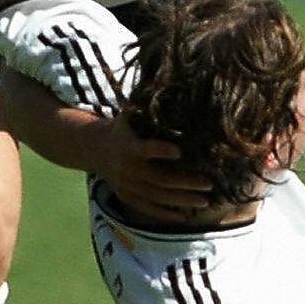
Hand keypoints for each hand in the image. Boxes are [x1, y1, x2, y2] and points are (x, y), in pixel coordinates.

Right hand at [97, 117, 211, 218]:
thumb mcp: (130, 116)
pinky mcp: (128, 197)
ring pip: (157, 197)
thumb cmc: (124, 129)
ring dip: (182, 200)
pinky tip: (185, 216)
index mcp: (128, 146)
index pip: (144, 149)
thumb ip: (148, 109)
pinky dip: (166, 214)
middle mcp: (127, 168)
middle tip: (209, 183)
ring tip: (205, 201)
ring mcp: (127, 186)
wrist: (95, 149)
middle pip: (159, 179)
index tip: (180, 151)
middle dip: (185, 183)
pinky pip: (148, 209)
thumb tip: (170, 87)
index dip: (160, 150)